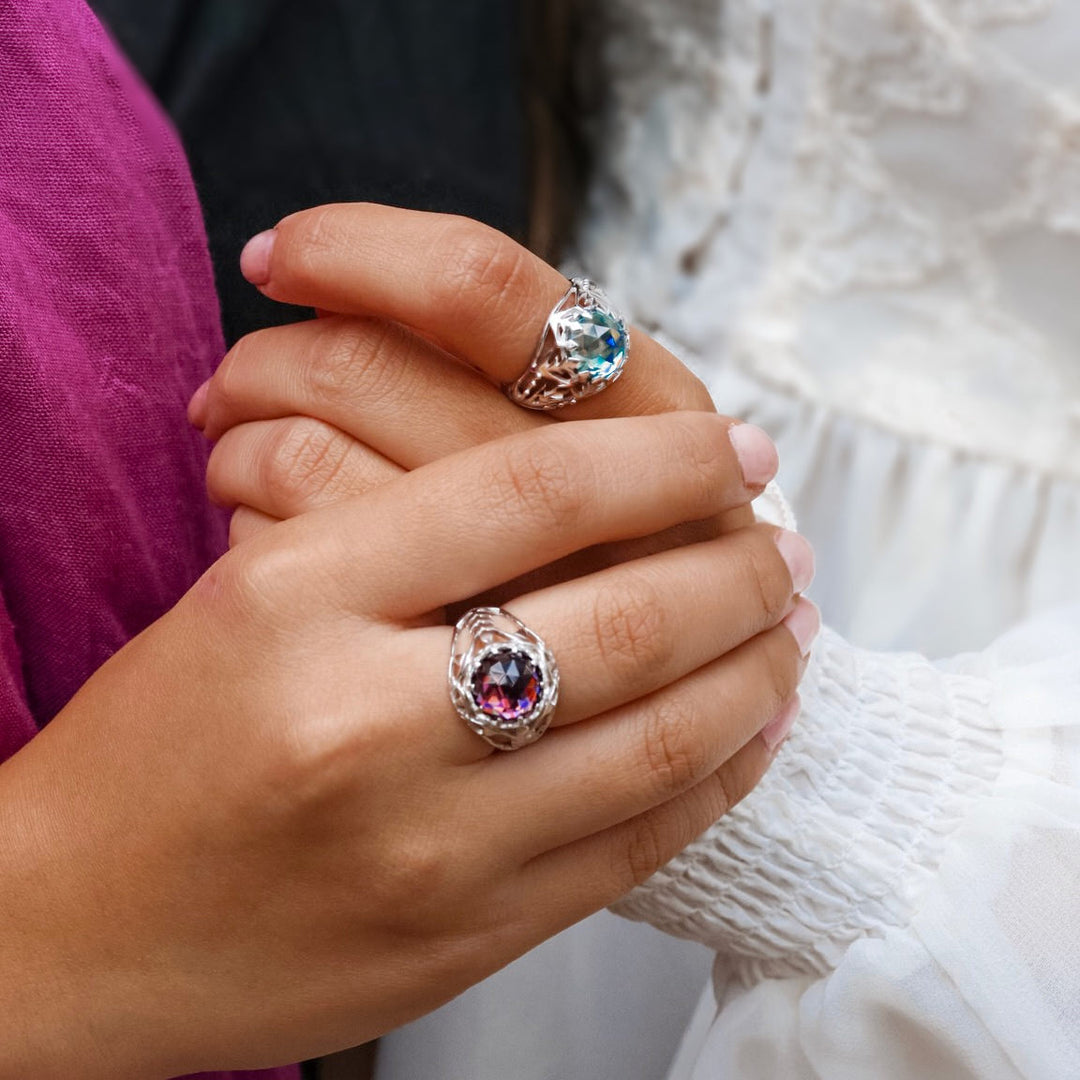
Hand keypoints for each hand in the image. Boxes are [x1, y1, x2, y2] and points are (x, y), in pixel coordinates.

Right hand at [0, 412, 813, 1077]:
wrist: (66, 925)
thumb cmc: (154, 740)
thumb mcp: (252, 591)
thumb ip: (405, 533)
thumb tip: (583, 485)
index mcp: (297, 598)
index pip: (533, 490)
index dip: (662, 459)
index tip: (731, 446)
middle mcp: (364, 721)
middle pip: (622, 618)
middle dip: (736, 569)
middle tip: (782, 542)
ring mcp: (424, 846)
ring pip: (657, 740)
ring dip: (754, 673)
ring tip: (789, 629)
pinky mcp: (463, 938)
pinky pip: (636, 847)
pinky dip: (717, 779)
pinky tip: (749, 732)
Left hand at [188, 206, 773, 593]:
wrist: (676, 689)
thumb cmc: (610, 542)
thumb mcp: (604, 438)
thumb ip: (497, 361)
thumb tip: (303, 265)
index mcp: (642, 399)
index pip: (478, 288)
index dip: (356, 251)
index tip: (272, 257)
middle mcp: (580, 479)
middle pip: (361, 367)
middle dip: (265, 361)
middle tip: (226, 391)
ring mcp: (513, 579)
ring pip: (304, 456)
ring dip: (243, 442)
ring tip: (236, 461)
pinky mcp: (448, 651)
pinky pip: (297, 560)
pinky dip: (255, 530)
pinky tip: (265, 539)